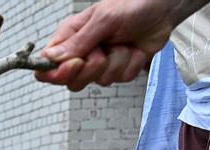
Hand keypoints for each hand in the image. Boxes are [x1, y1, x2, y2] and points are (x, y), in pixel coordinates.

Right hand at [36, 0, 176, 89]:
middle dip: (92, 68)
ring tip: (123, 43)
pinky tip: (134, 49)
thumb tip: (51, 58)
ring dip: (117, 62)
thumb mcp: (103, 19)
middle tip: (102, 51)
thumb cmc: (132, 4)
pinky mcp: (118, 69)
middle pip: (71, 81)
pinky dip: (131, 64)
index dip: (56, 73)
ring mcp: (100, 64)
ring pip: (99, 81)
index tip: (74, 64)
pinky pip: (120, 79)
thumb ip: (78, 41)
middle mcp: (81, 53)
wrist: (163, 8)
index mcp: (69, 38)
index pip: (46, 65)